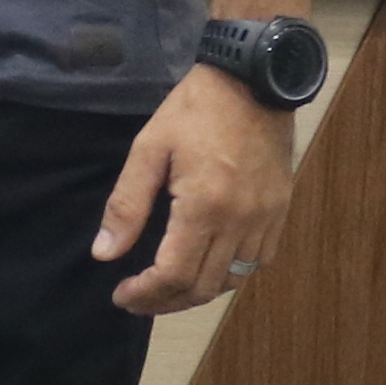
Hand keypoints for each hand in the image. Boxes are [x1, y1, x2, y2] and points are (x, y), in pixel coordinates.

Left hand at [93, 64, 295, 313]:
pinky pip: (256, 263)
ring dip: (197, 291)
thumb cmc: (192, 111)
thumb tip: (105, 254)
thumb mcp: (148, 149)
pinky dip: (228, 274)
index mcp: (205, 207)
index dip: (146, 294)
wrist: (250, 83)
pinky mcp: (281, 213)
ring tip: (165, 287)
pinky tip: (205, 265)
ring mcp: (266, 220)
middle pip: (204, 287)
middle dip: (166, 301)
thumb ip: (126, 205)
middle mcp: (241, 223)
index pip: (175, 274)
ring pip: (233, 280)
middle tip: (137, 300)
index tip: (121, 296)